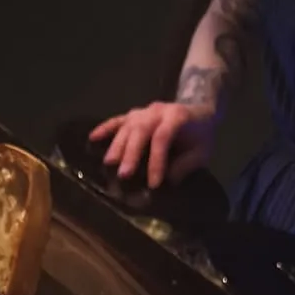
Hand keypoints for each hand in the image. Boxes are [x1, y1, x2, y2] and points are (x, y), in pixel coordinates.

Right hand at [89, 100, 217, 189]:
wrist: (199, 110)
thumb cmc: (200, 135)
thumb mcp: (202, 152)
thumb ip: (185, 166)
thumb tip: (166, 182)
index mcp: (177, 117)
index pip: (162, 138)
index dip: (156, 161)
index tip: (153, 184)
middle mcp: (157, 111)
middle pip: (141, 130)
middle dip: (131, 153)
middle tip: (123, 174)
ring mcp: (143, 111)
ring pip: (127, 126)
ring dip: (117, 146)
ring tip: (110, 164)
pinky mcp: (134, 114)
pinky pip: (117, 120)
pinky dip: (104, 128)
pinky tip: (92, 138)